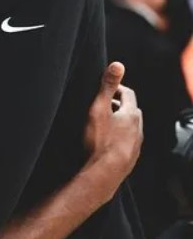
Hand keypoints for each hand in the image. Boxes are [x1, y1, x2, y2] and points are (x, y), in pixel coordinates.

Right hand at [83, 62, 142, 200]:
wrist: (104, 173)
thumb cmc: (100, 140)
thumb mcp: (99, 108)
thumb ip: (107, 86)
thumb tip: (118, 64)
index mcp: (132, 114)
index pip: (128, 94)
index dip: (116, 89)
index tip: (105, 89)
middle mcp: (138, 129)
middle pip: (130, 111)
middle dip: (117, 105)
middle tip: (102, 104)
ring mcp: (135, 145)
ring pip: (129, 128)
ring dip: (118, 123)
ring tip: (102, 123)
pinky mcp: (130, 158)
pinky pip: (126, 142)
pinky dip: (118, 137)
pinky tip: (105, 142)